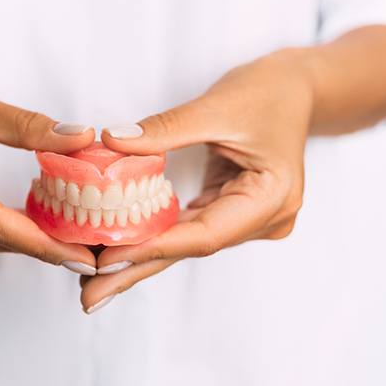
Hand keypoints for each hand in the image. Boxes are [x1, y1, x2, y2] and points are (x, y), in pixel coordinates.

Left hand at [80, 50, 313, 311]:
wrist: (295, 88)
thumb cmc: (267, 92)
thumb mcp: (215, 106)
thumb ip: (164, 129)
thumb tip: (112, 142)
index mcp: (271, 198)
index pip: (204, 234)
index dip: (152, 247)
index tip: (105, 259)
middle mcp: (264, 219)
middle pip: (190, 248)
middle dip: (136, 270)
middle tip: (89, 297)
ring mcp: (249, 219)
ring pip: (185, 243)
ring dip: (140, 258)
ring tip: (94, 279)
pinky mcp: (232, 210)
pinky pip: (187, 227)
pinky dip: (154, 236)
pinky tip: (121, 248)